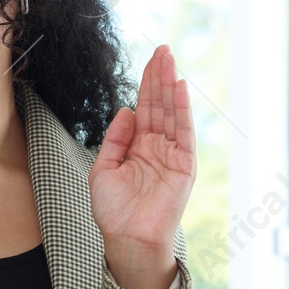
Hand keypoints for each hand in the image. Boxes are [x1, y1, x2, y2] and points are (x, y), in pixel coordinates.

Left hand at [89, 44, 195, 288]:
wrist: (127, 239)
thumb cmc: (114, 212)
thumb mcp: (103, 169)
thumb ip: (115, 138)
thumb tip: (126, 109)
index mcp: (138, 147)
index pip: (144, 108)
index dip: (146, 84)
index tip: (149, 59)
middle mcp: (157, 148)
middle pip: (160, 105)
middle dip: (160, 76)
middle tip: (162, 48)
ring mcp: (172, 155)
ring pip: (172, 113)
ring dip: (170, 85)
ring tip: (169, 59)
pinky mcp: (184, 165)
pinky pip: (184, 132)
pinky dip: (182, 109)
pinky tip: (179, 87)